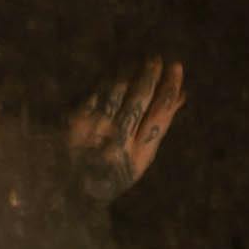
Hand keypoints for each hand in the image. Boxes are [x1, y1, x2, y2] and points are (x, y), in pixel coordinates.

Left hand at [63, 58, 186, 206]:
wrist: (66, 190)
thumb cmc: (108, 173)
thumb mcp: (137, 161)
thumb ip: (156, 130)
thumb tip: (182, 96)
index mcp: (138, 158)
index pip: (160, 115)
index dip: (170, 89)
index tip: (177, 69)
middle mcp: (119, 143)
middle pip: (140, 99)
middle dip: (151, 75)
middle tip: (157, 59)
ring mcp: (96, 130)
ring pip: (118, 90)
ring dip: (130, 71)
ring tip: (139, 61)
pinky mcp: (76, 120)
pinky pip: (97, 91)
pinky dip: (109, 78)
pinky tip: (115, 70)